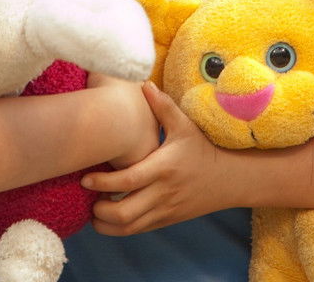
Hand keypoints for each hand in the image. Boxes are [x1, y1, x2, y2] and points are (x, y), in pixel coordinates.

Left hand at [82, 82, 235, 235]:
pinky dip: (119, 228)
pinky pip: (137, 230)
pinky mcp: (166, 220)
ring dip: (105, 223)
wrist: (229, 180)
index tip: (85, 179)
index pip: (128, 181)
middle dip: (99, 210)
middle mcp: (162, 193)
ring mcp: (164, 210)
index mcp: (163, 168)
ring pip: (128, 227)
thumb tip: (144, 83)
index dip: (103, 182)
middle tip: (86, 198)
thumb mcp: (185, 126)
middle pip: (124, 212)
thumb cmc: (202, 149)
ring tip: (93, 211)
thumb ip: (163, 106)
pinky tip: (107, 217)